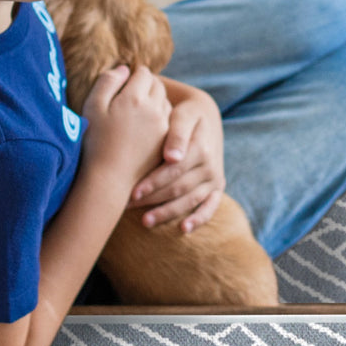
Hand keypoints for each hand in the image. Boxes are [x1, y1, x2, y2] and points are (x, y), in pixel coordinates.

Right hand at [81, 65, 171, 186]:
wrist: (108, 179)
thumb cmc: (94, 142)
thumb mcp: (92, 107)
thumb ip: (107, 82)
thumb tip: (124, 69)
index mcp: (135, 98)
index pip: (143, 73)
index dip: (133, 74)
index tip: (124, 83)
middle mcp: (154, 110)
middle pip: (157, 86)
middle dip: (146, 85)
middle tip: (130, 95)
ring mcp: (163, 127)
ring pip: (165, 103)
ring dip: (154, 101)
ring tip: (137, 112)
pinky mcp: (166, 142)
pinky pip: (168, 121)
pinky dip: (159, 118)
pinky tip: (144, 128)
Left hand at [129, 88, 224, 232]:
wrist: (204, 117)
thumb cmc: (185, 115)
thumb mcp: (182, 115)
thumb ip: (177, 133)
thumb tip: (172, 157)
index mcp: (201, 148)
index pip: (174, 171)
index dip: (153, 183)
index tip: (132, 192)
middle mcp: (211, 166)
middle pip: (179, 188)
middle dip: (153, 199)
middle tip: (128, 207)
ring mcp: (215, 178)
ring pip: (190, 200)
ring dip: (168, 212)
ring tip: (145, 221)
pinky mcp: (217, 187)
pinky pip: (211, 207)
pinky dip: (199, 219)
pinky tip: (183, 229)